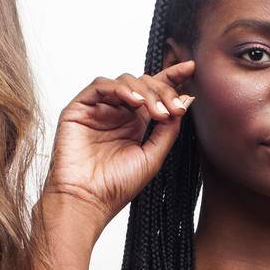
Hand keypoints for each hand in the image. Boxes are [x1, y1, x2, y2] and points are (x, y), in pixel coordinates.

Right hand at [42, 61, 195, 230]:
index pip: (154, 92)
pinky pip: (100, 86)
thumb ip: (168, 129)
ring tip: (156, 111)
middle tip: (173, 110)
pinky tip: (134, 100)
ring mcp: (98, 110)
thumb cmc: (116, 186)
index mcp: (134, 123)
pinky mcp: (79, 109)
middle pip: (143, 83)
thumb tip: (185, 100)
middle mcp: (116, 113)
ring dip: (145, 91)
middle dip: (163, 91)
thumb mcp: (153, 156)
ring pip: (124, 81)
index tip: (190, 68)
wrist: (88, 201)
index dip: (171, 78)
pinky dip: (120, 88)